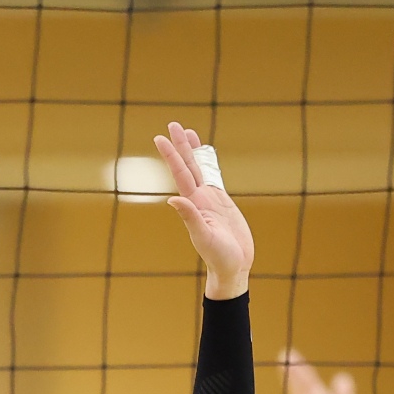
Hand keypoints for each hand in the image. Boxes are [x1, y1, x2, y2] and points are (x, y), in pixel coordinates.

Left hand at [154, 122, 250, 298]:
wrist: (232, 268)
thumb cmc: (220, 257)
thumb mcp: (205, 238)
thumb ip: (191, 219)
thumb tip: (173, 200)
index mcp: (194, 204)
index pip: (180, 174)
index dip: (171, 155)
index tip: (160, 138)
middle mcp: (200, 199)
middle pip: (188, 166)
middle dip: (181, 145)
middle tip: (173, 124)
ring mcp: (210, 201)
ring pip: (201, 169)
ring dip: (194, 151)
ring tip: (188, 132)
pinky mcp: (222, 204)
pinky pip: (214, 178)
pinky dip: (209, 165)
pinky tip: (206, 156)